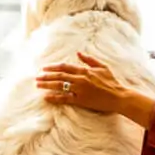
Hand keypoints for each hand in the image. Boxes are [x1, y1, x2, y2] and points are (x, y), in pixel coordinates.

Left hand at [36, 52, 154, 127]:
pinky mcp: (81, 101)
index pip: (65, 67)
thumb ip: (90, 60)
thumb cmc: (112, 82)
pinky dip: (54, 98)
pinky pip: (65, 99)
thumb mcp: (102, 67)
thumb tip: (78, 53)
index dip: (53, 67)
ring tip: (37, 85)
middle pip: (59, 76)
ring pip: (59, 86)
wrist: (119, 97)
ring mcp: (80, 90)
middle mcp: (80, 79)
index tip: (44, 68)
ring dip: (47, 85)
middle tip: (36, 77)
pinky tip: (46, 97)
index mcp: (85, 70)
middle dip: (46, 76)